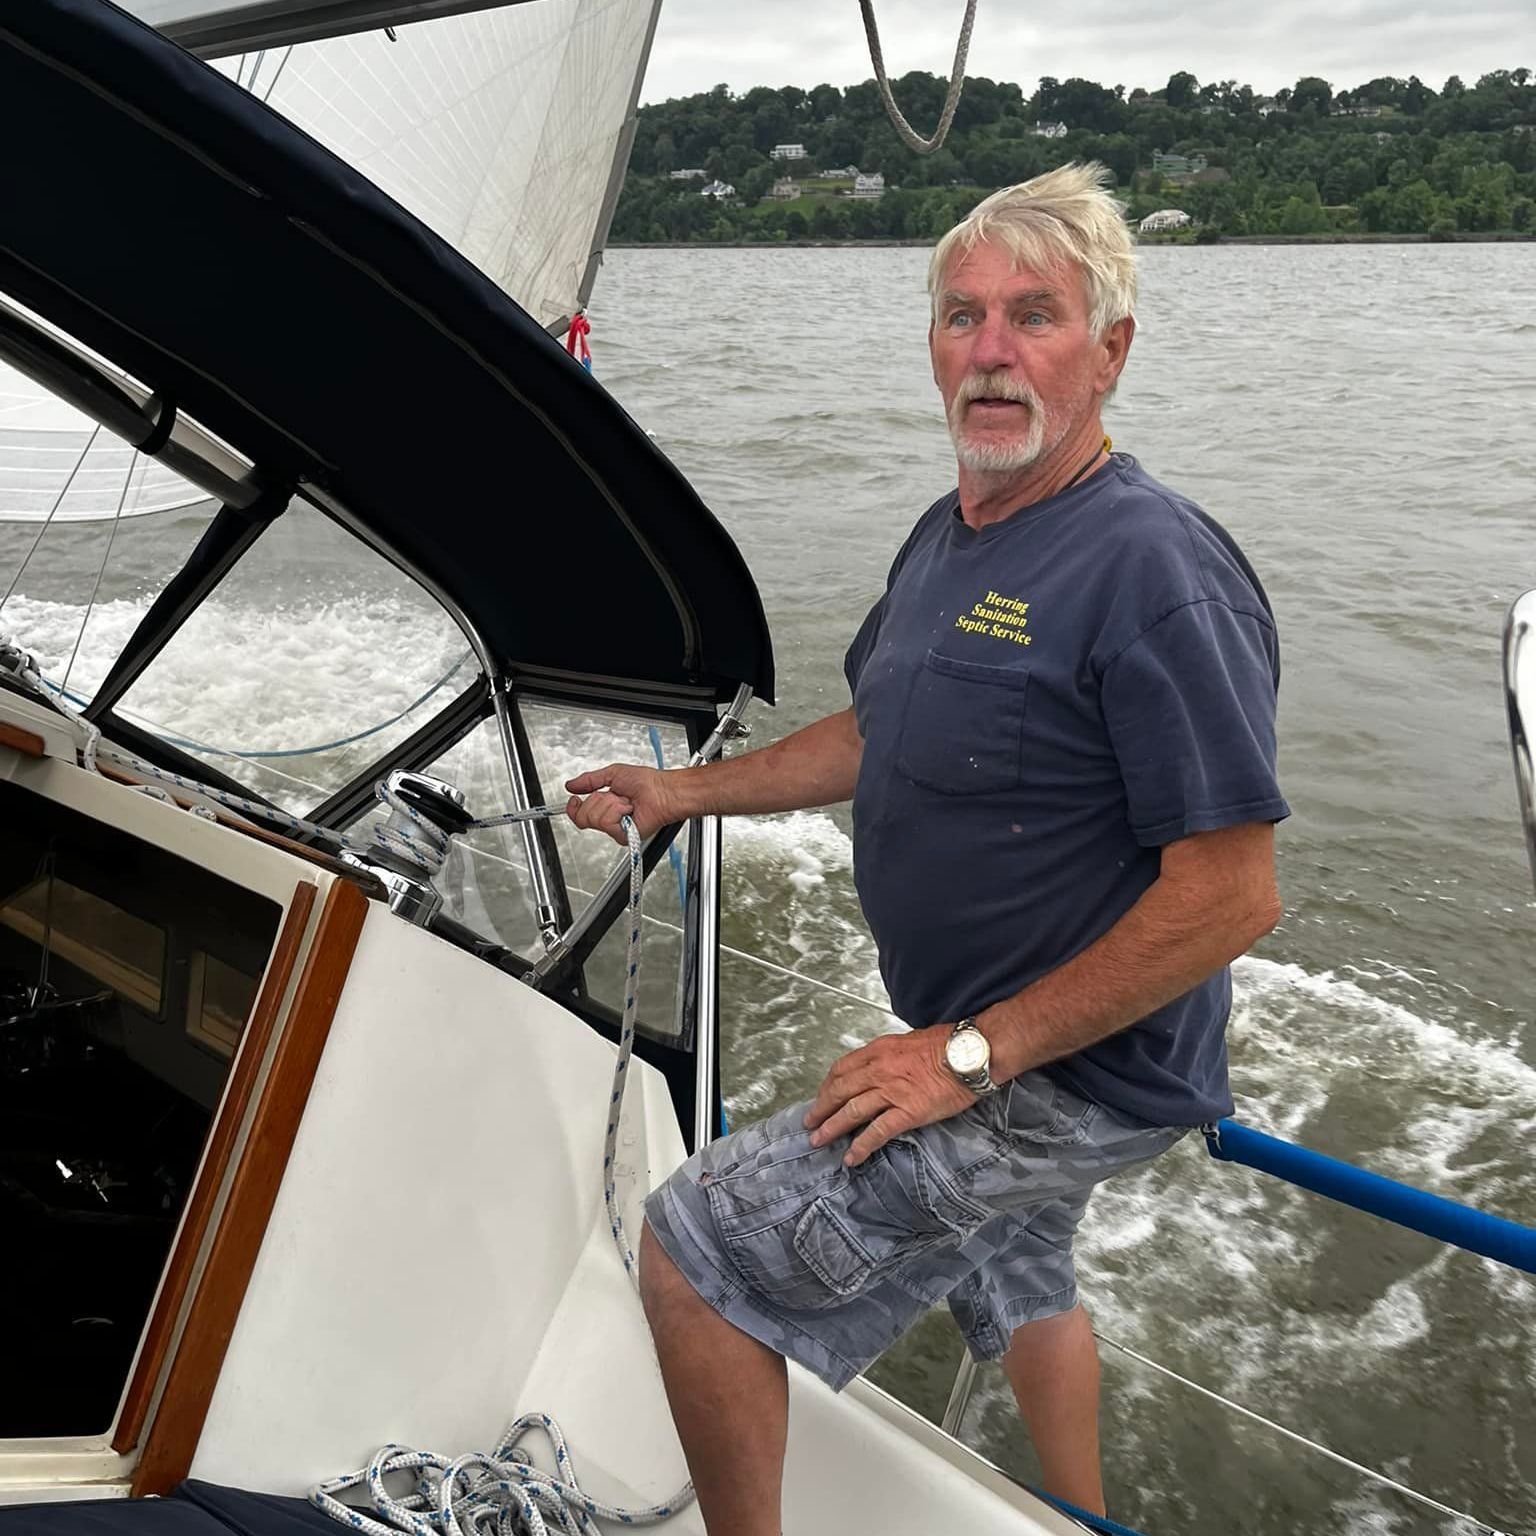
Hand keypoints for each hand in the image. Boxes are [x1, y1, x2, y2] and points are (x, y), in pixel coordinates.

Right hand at [564, 762, 685, 844]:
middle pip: (583, 817)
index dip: (574, 808)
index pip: (579, 815)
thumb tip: (571, 785)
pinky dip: (617, 811)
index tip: (574, 798)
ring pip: (595, 819)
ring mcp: (615, 830)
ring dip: (611, 804)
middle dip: (598, 800)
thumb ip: (589, 780)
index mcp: (605, 807)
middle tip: (617, 796)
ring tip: (626, 802)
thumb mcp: (612, 774)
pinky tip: (629, 810)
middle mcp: (609, 820)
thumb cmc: (646, 782)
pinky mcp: (623, 836)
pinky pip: (607, 823)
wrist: (662, 791)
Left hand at [803, 1025, 975, 1167]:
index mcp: (879, 1050)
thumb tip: (880, 1067)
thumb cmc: (948, 1045)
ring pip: (851, 1112)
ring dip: (832, 1128)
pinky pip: (877, 1132)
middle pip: (840, 1091)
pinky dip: (861, 1146)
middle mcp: (879, 1070)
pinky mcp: (907, 1111)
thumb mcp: (908, 1041)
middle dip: (821, 1108)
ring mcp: (891, 1091)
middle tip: (809, 1122)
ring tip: (818, 1141)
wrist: (970, 1054)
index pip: (842, 1069)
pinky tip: (851, 1158)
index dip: (827, 1086)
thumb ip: (890, 1056)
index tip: (822, 1097)